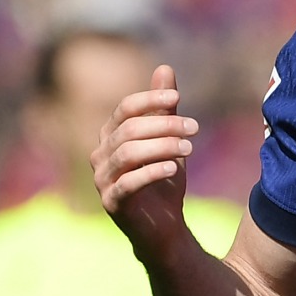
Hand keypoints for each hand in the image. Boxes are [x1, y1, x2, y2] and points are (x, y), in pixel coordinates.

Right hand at [90, 64, 199, 260]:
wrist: (163, 227)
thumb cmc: (163, 180)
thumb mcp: (168, 140)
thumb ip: (164, 108)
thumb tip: (164, 68)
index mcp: (110, 136)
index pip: (124, 109)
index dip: (149, 99)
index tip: (177, 97)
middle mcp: (100, 155)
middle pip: (129, 130)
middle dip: (165, 125)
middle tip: (194, 127)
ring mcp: (102, 180)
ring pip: (128, 154)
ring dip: (162, 146)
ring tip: (189, 147)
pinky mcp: (111, 203)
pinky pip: (128, 183)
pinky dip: (152, 171)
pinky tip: (175, 168)